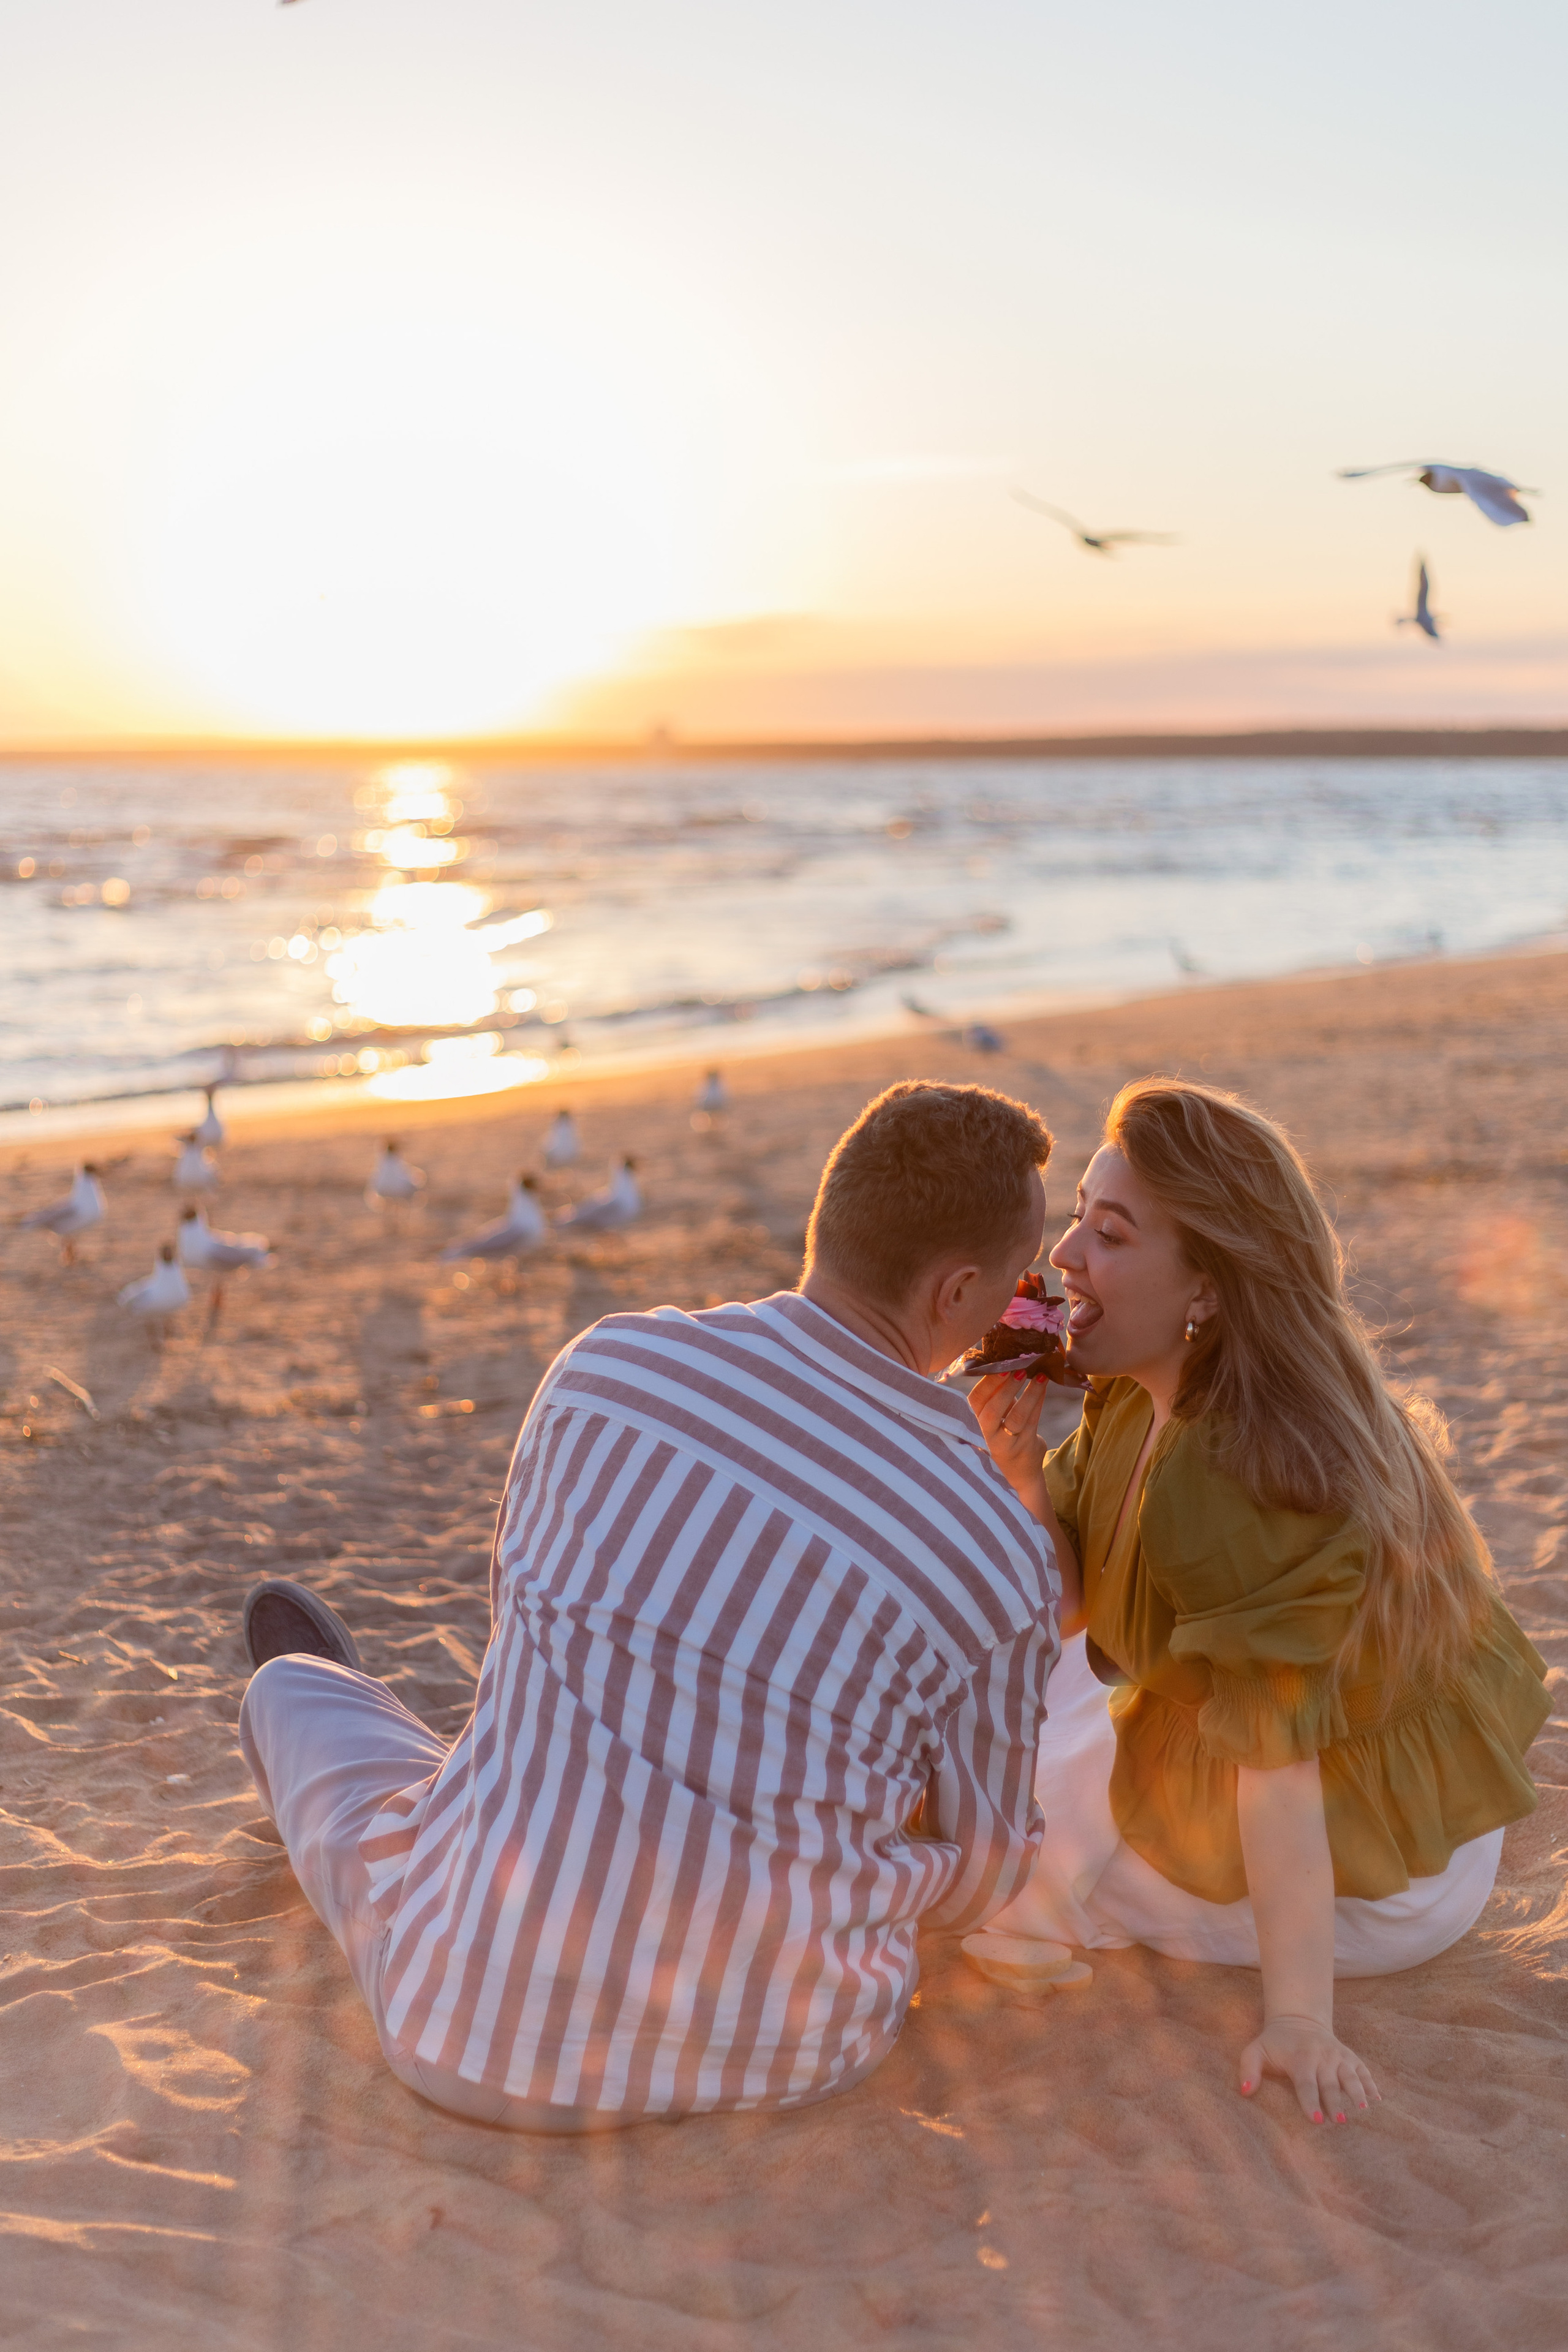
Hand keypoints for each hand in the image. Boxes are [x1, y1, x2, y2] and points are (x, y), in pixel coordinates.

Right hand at [969, 1369, 1051, 1506]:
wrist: (1018, 1473)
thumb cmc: (1002, 1435)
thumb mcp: (992, 1419)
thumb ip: (993, 1396)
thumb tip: (1002, 1362)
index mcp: (974, 1424)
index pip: (975, 1402)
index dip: (986, 1383)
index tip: (1000, 1366)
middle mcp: (987, 1436)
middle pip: (992, 1411)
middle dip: (1005, 1388)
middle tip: (1018, 1369)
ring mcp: (1007, 1444)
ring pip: (1017, 1417)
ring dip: (1029, 1394)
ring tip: (1039, 1375)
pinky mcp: (1026, 1447)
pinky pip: (1033, 1421)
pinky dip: (1039, 1401)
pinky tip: (1044, 1385)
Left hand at [1238, 2013, 1381, 2123]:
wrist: (1298, 2020)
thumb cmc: (1275, 2043)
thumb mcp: (1255, 2051)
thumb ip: (1248, 2070)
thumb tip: (1245, 2092)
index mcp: (1300, 2058)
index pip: (1306, 2083)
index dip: (1310, 2102)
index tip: (1316, 2120)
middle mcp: (1322, 2056)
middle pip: (1330, 2082)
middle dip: (1335, 2102)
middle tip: (1341, 2122)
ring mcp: (1338, 2055)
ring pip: (1350, 2075)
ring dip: (1357, 2092)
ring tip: (1364, 2109)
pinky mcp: (1349, 2056)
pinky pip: (1363, 2069)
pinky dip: (1371, 2083)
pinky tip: (1378, 2099)